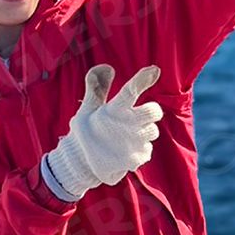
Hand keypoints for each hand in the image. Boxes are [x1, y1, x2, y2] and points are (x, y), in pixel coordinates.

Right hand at [46, 64, 163, 198]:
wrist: (80, 166)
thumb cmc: (85, 133)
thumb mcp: (86, 110)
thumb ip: (96, 88)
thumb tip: (107, 68)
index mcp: (113, 111)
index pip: (130, 90)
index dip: (143, 78)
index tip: (154, 69)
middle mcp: (126, 126)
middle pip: (154, 111)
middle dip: (151, 111)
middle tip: (138, 116)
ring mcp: (134, 143)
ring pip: (152, 131)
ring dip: (143, 132)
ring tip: (124, 138)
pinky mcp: (138, 158)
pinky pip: (148, 149)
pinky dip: (139, 149)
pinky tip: (124, 152)